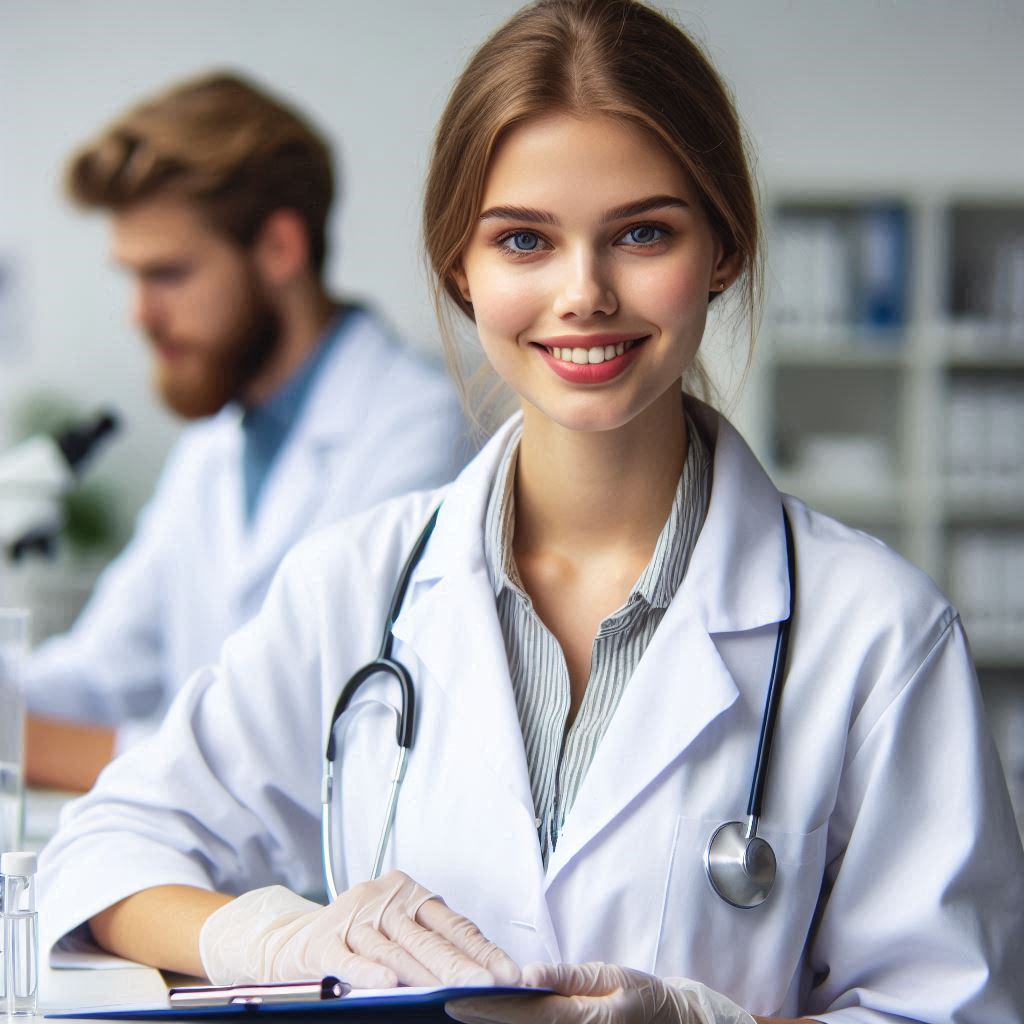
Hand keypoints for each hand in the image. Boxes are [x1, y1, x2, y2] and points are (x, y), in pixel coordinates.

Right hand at [199, 870, 520, 987]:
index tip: (508, 975)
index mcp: (410, 895)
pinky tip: (387, 984)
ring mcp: (354, 918)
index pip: (454, 925)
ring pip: (394, 951)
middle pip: (428, 939)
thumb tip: (480, 974)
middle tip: (488, 986)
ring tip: (452, 992)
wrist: (290, 937)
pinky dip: (368, 972)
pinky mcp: (323, 939)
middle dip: (461, 966)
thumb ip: (431, 945)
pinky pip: (348, 959)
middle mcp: (385, 901)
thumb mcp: (398, 930)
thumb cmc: (358, 936)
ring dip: (424, 976)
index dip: (482, 951)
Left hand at [446, 962, 755, 1023]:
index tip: (454, 1001)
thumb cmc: (642, 997)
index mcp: (582, 1021)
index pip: (525, 1017)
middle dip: (482, 1021)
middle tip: (445, 1006)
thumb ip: (567, 979)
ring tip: (460, 1012)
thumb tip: (526, 976)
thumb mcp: (609, 978)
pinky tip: (493, 1019)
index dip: (488, 1010)